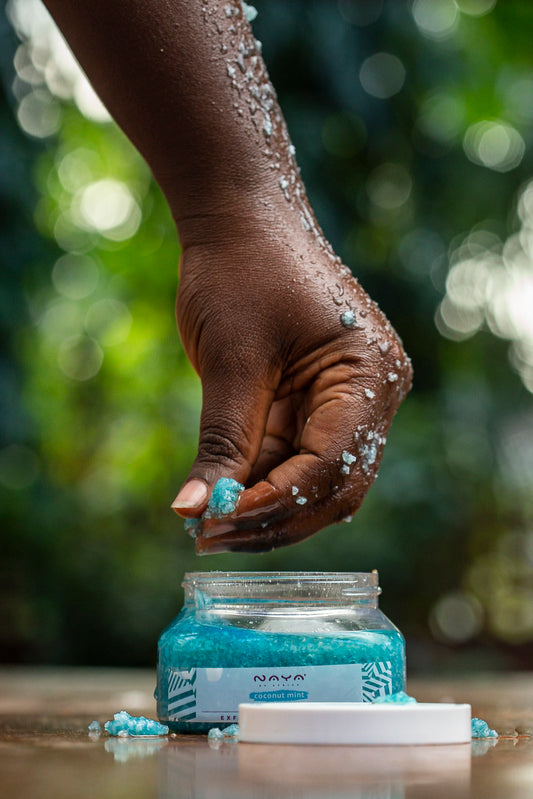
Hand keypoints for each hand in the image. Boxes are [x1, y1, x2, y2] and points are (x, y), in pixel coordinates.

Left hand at [171, 193, 411, 553]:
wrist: (239, 219)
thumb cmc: (242, 271)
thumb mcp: (232, 361)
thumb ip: (222, 441)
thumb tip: (195, 511)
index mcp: (368, 376)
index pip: (331, 463)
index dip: (274, 502)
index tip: (215, 523)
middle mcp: (370, 395)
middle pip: (332, 485)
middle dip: (272, 515)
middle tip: (211, 536)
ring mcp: (345, 401)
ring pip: (311, 479)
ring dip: (262, 504)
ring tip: (206, 523)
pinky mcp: (314, 402)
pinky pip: (291, 456)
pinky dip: (257, 480)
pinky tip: (219, 496)